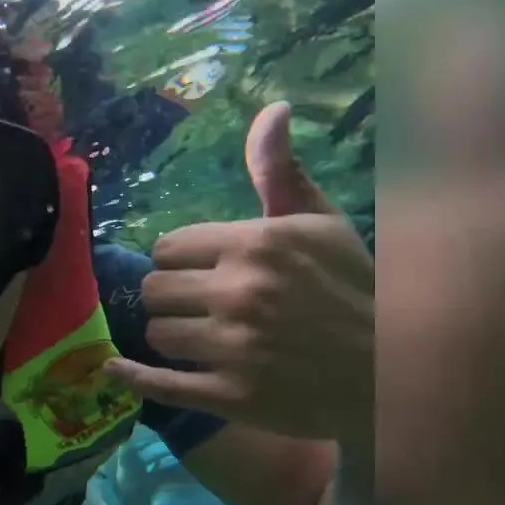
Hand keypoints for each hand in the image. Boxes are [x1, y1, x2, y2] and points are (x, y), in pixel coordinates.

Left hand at [105, 102, 373, 442]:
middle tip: (194, 305)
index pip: (167, 248)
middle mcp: (239, 293)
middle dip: (170, 296)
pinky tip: (115, 369)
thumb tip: (272, 110)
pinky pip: (161, 384)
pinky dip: (133, 377)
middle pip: (154, 289)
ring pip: (156, 333)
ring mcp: (234, 347)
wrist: (389, 369)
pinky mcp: (232, 395)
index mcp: (256, 244)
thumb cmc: (353, 288)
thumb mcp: (322, 223)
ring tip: (196, 336)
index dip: (178, 260)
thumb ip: (280, 171)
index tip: (197, 271)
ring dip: (170, 335)